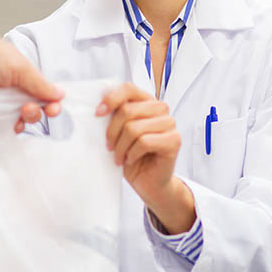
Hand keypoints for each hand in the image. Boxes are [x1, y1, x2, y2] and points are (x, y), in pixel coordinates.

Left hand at [0, 26, 62, 125]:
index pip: (42, 95)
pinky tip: (0, 127)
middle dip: (34, 114)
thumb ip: (40, 84)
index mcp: (22, 76)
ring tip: (15, 119)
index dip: (50, 105)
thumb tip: (60, 94)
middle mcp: (9, 89)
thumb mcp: (19, 68)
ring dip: (18, 122)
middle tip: (27, 111)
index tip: (53, 110)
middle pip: (30, 111)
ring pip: (13, 121)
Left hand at [97, 84, 195, 234]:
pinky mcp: (174, 140)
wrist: (149, 182)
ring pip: (134, 128)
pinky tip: (131, 159)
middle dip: (112, 131)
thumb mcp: (119, 133)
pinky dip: (132, 153)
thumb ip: (114, 116)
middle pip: (128, 110)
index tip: (98, 114)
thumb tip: (98, 106)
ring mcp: (170, 124)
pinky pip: (144, 142)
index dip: (111, 99)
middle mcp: (160, 109)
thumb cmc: (132, 156)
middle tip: (109, 146)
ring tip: (119, 156)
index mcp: (146, 101)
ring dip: (121, 146)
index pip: (128, 88)